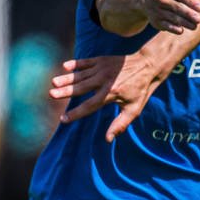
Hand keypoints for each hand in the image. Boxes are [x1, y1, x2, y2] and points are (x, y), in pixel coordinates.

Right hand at [49, 53, 170, 140]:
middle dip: (65, 91)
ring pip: (81, 75)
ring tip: (53, 82)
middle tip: (51, 94)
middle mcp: (104, 81)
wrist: (148, 65)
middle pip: (81, 88)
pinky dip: (76, 64)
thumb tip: (108, 139)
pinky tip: (65, 66)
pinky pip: (86, 62)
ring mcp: (102, 69)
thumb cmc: (140, 91)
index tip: (63, 119)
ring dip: (66, 79)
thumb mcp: (133, 110)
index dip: (76, 113)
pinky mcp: (102, 60)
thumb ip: (120, 124)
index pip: (89, 106)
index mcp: (110, 94)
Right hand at [135, 0, 199, 34]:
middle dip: (188, 14)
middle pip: (176, 7)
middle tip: (198, 19)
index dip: (191, 1)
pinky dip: (172, 28)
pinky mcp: (156, 20)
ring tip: (194, 26)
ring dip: (184, 23)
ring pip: (172, 17)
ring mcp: (158, 10)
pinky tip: (181, 31)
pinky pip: (164, 25)